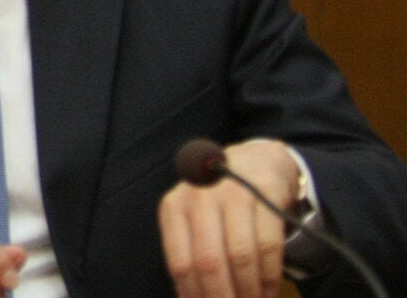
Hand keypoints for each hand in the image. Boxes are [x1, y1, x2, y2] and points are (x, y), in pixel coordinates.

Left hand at [159, 138, 300, 297]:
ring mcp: (233, 192)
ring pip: (241, 256)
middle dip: (223, 297)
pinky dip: (269, 277)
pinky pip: (269, 245)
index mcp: (174, 207)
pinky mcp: (265, 193)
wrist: (256, 161)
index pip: (181, 263)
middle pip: (210, 262)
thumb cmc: (218, 200)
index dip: (193, 295)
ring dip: (249, 291)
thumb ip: (190, 251)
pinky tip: (268, 293)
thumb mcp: (193, 217)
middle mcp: (200, 197)